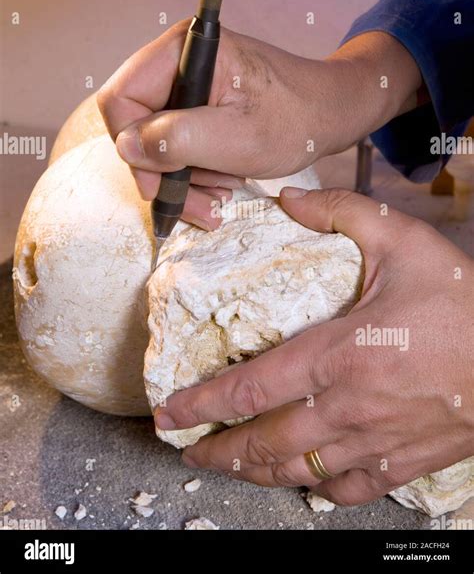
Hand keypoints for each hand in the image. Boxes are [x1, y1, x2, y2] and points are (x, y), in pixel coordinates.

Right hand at [97, 19, 420, 228]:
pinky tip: (221, 182)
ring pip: (156, 141)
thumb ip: (177, 140)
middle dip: (165, 171)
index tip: (158, 187)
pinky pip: (176, 144)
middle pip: (136, 124)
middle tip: (200, 202)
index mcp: (185, 50)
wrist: (332, 115)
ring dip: (184, 177)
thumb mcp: (238, 139)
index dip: (133, 149)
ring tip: (221, 192)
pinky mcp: (198, 103)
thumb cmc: (298, 120)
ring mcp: (188, 83)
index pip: (121, 99)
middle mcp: (179, 61)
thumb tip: (126, 148)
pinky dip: (195, 171)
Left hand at [155, 188, 473, 505]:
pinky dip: (316, 487)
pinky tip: (302, 480)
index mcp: (339, 354)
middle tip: (187, 447)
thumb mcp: (404, 240)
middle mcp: (347, 406)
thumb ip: (342, 213)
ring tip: (227, 467)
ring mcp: (374, 441)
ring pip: (297, 470)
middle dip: (217, 448)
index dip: (202, 404)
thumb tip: (289, 198)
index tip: (170, 414)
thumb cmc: (462, 302)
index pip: (251, 387)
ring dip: (253, 472)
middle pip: (263, 442)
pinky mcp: (403, 462)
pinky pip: (347, 488)